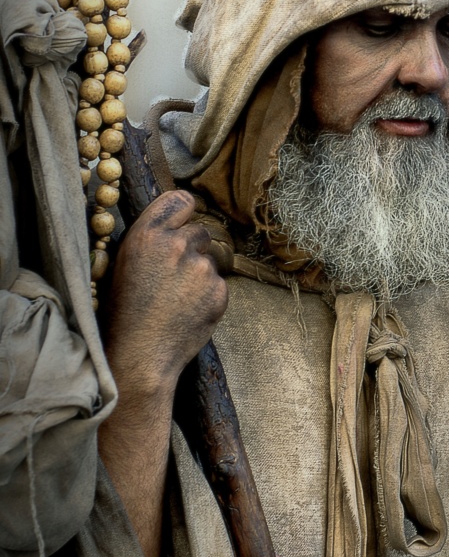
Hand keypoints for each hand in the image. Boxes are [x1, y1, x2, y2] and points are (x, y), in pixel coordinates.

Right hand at [103, 190, 226, 390]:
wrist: (139, 355)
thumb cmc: (123, 313)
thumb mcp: (122, 264)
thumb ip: (150, 240)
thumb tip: (173, 227)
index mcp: (147, 235)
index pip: (181, 200)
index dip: (183, 213)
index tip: (182, 224)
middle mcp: (176, 245)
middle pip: (200, 232)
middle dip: (192, 249)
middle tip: (174, 276)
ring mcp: (201, 269)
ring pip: (209, 261)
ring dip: (199, 275)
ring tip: (176, 300)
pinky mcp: (218, 291)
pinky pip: (218, 285)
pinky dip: (208, 296)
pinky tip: (188, 312)